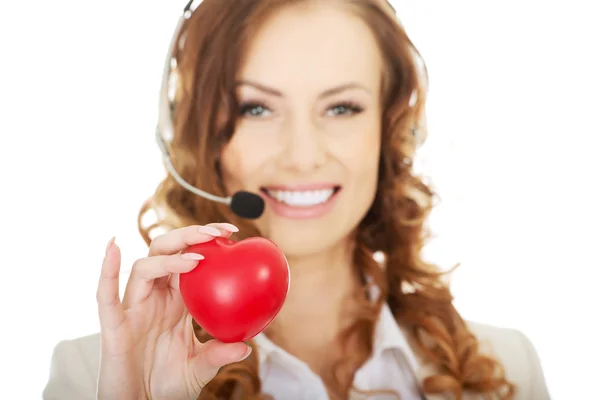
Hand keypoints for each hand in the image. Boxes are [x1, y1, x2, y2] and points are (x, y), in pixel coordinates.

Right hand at [96, 223, 250, 399]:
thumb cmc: (167, 386)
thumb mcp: (199, 368)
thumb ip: (218, 354)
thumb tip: (247, 346)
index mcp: (175, 302)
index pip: (189, 260)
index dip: (206, 241)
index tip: (232, 231)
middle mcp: (154, 299)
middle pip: (166, 253)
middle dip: (190, 236)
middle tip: (219, 232)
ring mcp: (133, 310)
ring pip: (144, 268)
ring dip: (169, 256)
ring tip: (197, 257)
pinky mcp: (113, 326)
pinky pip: (106, 296)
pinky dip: (108, 270)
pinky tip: (114, 247)